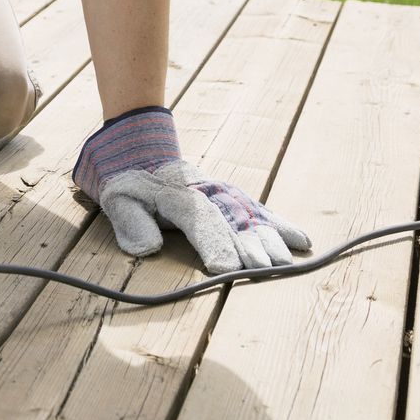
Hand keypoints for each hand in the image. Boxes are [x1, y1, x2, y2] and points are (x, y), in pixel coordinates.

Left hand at [74, 106, 310, 273]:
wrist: (139, 150)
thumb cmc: (127, 183)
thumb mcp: (118, 200)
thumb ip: (131, 223)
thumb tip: (147, 249)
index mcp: (177, 195)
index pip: (199, 222)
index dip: (213, 244)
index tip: (224, 268)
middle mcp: (206, 193)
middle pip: (232, 220)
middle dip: (251, 245)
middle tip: (270, 269)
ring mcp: (221, 193)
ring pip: (250, 215)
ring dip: (271, 237)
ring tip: (290, 260)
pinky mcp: (231, 197)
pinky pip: (257, 209)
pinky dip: (278, 224)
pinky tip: (300, 240)